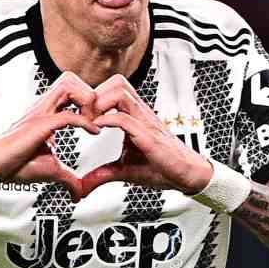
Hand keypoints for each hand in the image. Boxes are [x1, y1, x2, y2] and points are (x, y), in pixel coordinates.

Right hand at [0, 71, 99, 200]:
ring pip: (68, 85)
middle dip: (90, 93)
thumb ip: (68, 179)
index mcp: (47, 112)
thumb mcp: (51, 170)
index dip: (89, 99)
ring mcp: (41, 113)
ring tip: (93, 120)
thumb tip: (78, 194)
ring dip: (87, 100)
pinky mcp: (39, 125)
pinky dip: (84, 121)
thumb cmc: (16, 163)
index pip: (72, 89)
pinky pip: (66, 115)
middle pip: (70, 78)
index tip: (99, 119)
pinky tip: (94, 132)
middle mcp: (44, 107)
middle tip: (97, 115)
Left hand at [80, 75, 212, 196]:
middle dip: (95, 95)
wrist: (187, 174)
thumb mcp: (124, 170)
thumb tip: (83, 186)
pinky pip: (125, 118)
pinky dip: (107, 120)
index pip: (112, 89)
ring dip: (99, 103)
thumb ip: (102, 174)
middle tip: (83, 115)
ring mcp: (145, 121)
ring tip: (90, 121)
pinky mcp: (148, 135)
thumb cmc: (162, 167)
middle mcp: (140, 113)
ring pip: (120, 91)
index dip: (93, 98)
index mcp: (134, 116)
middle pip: (116, 82)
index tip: (81, 117)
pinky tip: (98, 130)